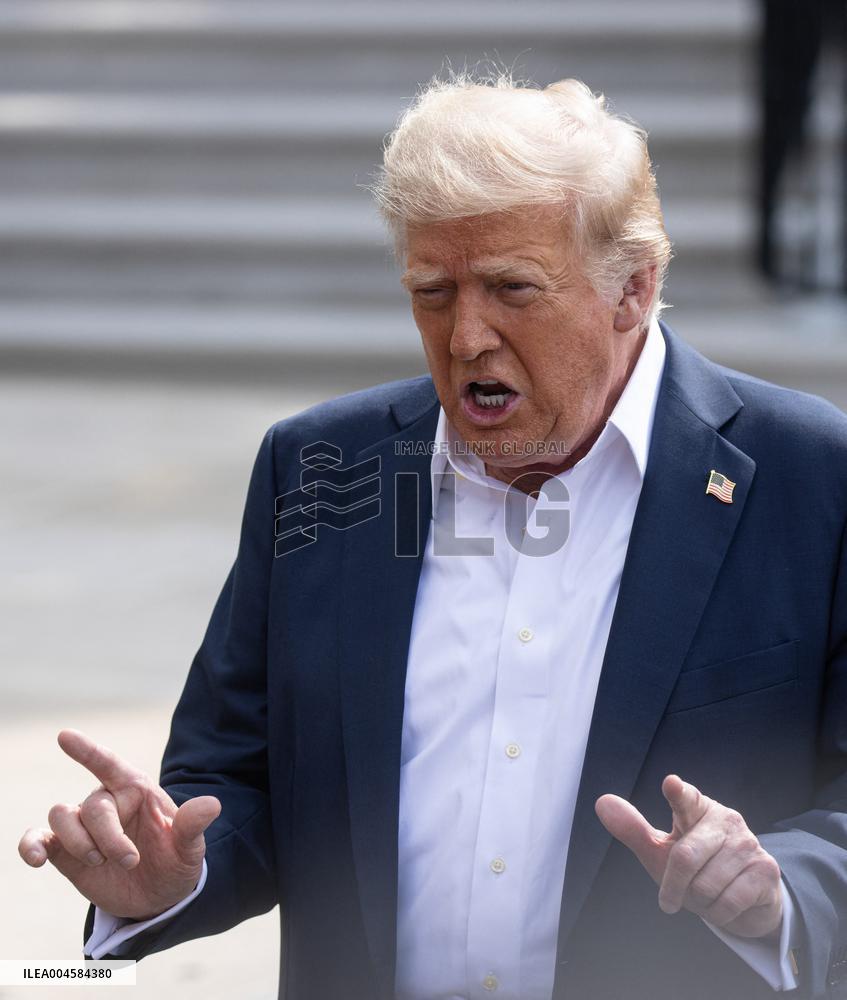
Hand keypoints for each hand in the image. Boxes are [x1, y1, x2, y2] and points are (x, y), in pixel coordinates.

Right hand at [18, 730, 220, 919]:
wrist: (159, 896)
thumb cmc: (175, 860)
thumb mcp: (190, 847)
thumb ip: (193, 825)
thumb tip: (212, 804)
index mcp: (135, 789)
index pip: (108, 763)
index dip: (87, 750)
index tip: (64, 735)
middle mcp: (106, 801)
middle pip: (93, 806)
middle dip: (109, 837)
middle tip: (130, 860)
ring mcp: (83, 826)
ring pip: (61, 816)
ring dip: (79, 842)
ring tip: (100, 863)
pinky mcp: (65, 851)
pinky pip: (38, 839)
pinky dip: (30, 845)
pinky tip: (35, 858)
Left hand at [595, 774, 782, 938]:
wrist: (742, 899)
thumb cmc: (694, 867)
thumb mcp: (659, 850)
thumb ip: (632, 828)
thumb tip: (601, 802)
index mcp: (697, 808)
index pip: (686, 798)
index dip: (678, 793)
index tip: (670, 784)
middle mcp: (726, 819)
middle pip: (684, 857)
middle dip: (672, 886)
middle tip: (671, 898)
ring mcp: (748, 843)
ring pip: (706, 885)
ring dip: (699, 902)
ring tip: (705, 895)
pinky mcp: (766, 870)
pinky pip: (729, 902)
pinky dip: (718, 913)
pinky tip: (724, 904)